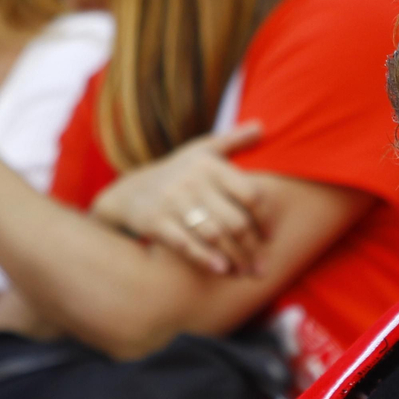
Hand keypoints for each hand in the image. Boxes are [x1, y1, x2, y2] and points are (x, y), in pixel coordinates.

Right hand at [91, 122, 271, 274]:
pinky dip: (206, 258)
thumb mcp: (201, 150)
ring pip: (214, 235)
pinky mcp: (155, 222)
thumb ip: (233, 140)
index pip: (250, 195)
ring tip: (247, 273)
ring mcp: (172, 202)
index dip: (265, 219)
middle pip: (235, 220)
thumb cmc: (178, 172)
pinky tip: (222, 270)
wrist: (129, 192)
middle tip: (263, 267)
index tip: (270, 236)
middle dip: (253, 248)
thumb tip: (261, 126)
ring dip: (235, 258)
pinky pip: (186, 244)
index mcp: (209, 165)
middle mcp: (192, 181)